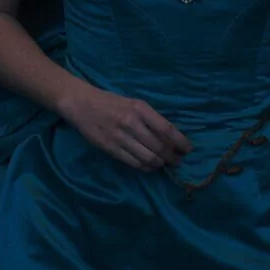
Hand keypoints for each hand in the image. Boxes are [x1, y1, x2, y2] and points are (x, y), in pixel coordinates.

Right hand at [56, 86, 191, 171]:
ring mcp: (120, 137)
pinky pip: (134, 163)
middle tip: (178, 161)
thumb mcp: (134, 103)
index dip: (181, 142)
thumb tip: (171, 137)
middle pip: (160, 147)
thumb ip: (151, 118)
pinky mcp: (110, 149)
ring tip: (164, 164)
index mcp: (140, 108)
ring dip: (160, 164)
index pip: (167, 129)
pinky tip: (150, 166)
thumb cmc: (111, 102)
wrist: (81, 103)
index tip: (188, 149)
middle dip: (172, 157)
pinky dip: (146, 167)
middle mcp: (131, 123)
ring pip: (148, 158)